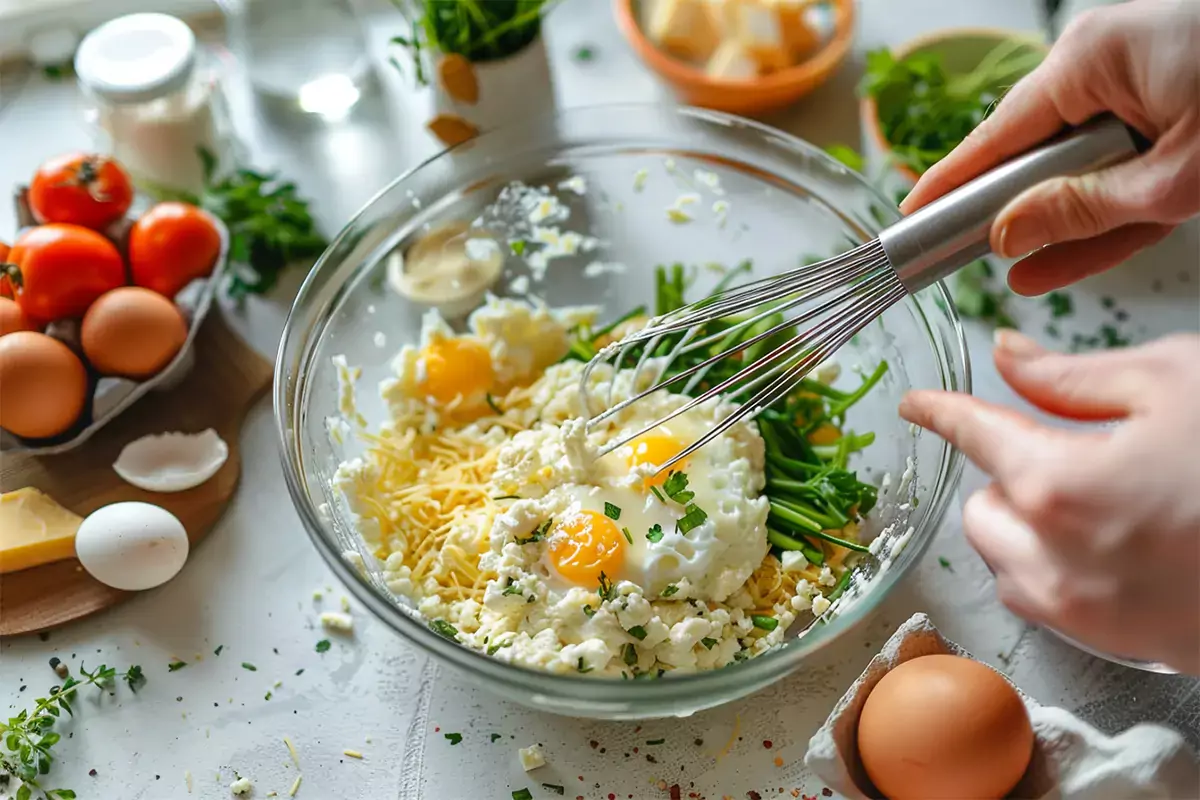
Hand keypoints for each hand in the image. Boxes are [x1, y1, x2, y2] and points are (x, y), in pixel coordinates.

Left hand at [900, 330, 1199, 674]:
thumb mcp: (1175, 384)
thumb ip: (1073, 374)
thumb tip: (1008, 356)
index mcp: (1056, 482)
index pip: (971, 433)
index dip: (939, 409)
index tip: (917, 403)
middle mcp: (1052, 557)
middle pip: (980, 506)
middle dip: (1006, 475)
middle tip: (1062, 450)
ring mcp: (1080, 611)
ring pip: (1003, 558)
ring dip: (1024, 524)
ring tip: (1097, 497)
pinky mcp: (1112, 644)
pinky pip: (1041, 599)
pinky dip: (1052, 565)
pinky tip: (1111, 540)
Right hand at [901, 0, 1199, 295]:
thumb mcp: (1177, 177)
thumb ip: (1082, 209)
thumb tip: (1006, 234)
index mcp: (1093, 59)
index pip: (996, 133)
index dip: (948, 183)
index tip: (907, 220)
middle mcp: (1106, 63)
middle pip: (1034, 151)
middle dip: (1010, 210)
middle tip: (963, 260)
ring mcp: (1139, 85)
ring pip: (1078, 167)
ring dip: (1058, 221)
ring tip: (1018, 271)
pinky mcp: (1167, 108)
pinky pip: (1118, 168)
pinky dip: (1100, 214)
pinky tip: (1053, 262)